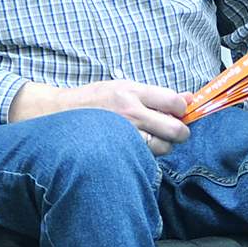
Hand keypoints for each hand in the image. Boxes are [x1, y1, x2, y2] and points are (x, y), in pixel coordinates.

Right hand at [11, 78, 193, 154]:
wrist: (58, 114)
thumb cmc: (94, 100)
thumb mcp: (123, 87)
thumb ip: (156, 95)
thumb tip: (190, 98)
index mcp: (132, 92)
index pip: (174, 102)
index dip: (182, 110)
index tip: (178, 112)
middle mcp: (130, 113)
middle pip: (175, 129)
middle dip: (180, 132)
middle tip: (174, 132)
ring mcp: (124, 135)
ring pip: (163, 148)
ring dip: (164, 146)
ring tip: (152, 140)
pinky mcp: (118, 152)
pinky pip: (145, 158)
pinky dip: (148, 156)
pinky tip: (138, 149)